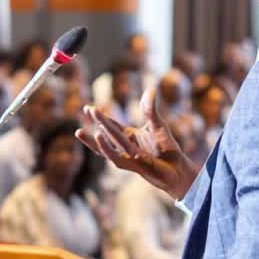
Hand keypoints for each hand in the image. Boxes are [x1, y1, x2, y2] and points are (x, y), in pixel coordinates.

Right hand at [76, 86, 199, 199]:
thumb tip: (150, 89)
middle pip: (107, 133)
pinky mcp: (133, 164)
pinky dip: (107, 147)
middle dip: (97, 121)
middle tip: (86, 108)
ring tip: (81, 129)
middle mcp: (124, 147)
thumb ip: (150, 109)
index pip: (110, 126)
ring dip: (96, 138)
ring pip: (107, 146)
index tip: (88, 108)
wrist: (177, 169)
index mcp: (127, 137)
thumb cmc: (166, 149)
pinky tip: (100, 136)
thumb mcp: (157, 124)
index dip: (100, 117)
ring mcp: (127, 157)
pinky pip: (116, 156)